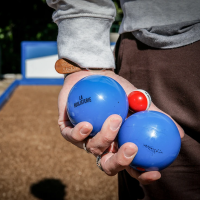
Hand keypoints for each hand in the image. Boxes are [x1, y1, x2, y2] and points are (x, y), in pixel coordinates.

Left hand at [58, 69, 183, 184]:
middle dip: (121, 162)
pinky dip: (79, 133)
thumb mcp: (138, 99)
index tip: (153, 171)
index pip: (130, 165)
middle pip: (109, 165)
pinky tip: (88, 125)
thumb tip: (179, 134)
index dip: (141, 173)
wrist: (93, 75)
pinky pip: (71, 137)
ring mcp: (84, 138)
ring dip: (105, 137)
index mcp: (117, 142)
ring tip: (115, 119)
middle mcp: (101, 144)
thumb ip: (153, 115)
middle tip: (131, 148)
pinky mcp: (67, 128)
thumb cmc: (116, 88)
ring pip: (92, 149)